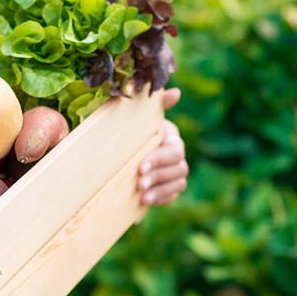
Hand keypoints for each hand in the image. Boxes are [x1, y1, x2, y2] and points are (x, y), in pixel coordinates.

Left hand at [138, 88, 188, 205]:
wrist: (116, 152)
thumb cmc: (127, 130)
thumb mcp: (136, 116)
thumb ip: (155, 103)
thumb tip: (177, 92)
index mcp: (170, 137)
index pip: (175, 150)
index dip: (160, 159)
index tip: (141, 166)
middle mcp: (176, 155)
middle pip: (179, 168)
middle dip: (159, 176)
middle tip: (139, 184)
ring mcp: (174, 173)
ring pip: (178, 183)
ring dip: (161, 191)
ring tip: (142, 197)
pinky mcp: (168, 188)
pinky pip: (173, 196)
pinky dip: (162, 199)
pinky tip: (147, 203)